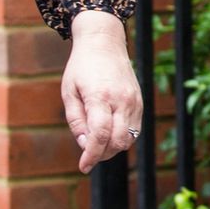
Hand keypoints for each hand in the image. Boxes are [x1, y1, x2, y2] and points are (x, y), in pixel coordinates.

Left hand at [62, 10, 143, 173]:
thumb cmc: (81, 67)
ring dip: (113, 147)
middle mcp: (121, 99)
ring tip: (98, 141)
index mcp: (100, 96)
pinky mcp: (140, 101)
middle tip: (89, 154)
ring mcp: (134, 100)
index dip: (92, 155)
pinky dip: (123, 137)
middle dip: (102, 154)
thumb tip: (86, 146)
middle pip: (117, 141)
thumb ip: (76, 121)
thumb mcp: (69, 92)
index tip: (84, 166)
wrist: (104, 42)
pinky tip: (109, 131)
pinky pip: (135, 129)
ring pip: (129, 139)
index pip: (100, 135)